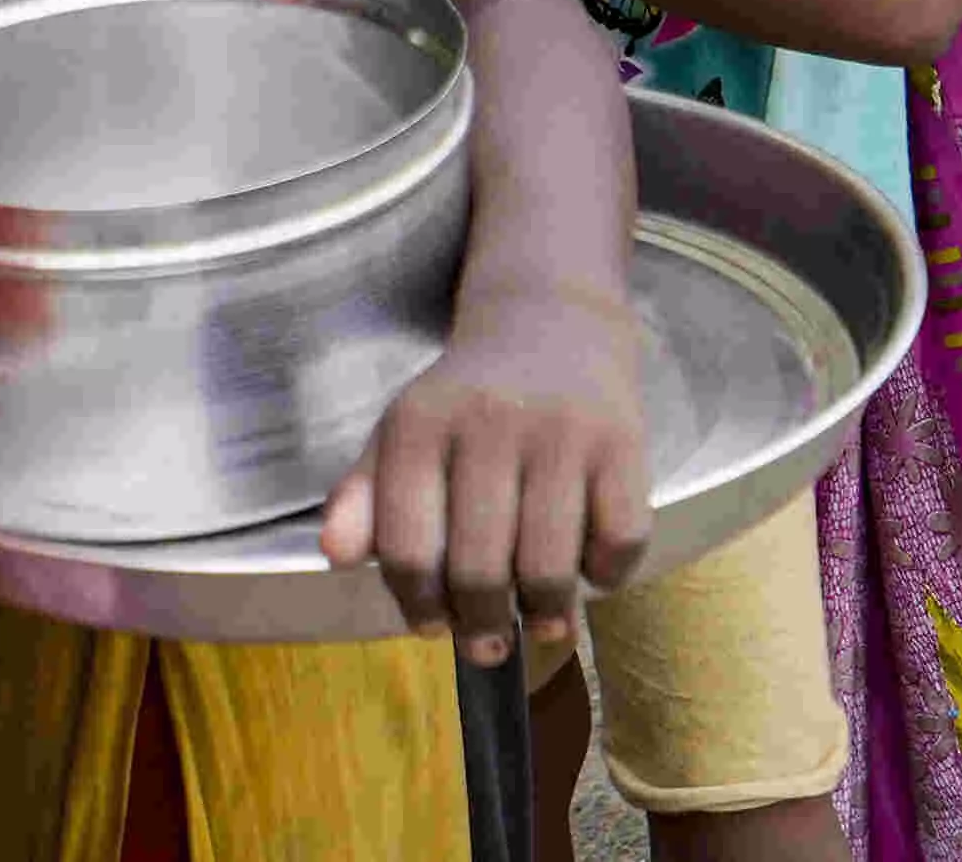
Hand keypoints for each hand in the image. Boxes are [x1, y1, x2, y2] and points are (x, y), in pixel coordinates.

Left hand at [322, 286, 655, 662]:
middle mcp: (491, 423)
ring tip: (542, 623)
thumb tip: (337, 557)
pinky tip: (590, 569)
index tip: (432, 627)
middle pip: (478, 568)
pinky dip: (606, 574)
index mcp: (422, 425)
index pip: (406, 548)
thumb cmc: (469, 395)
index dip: (417, 605)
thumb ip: (363, 496)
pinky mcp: (625, 440)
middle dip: (482, 626)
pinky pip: (620, 538)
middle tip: (489, 645)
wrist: (554, 317)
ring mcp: (563, 432)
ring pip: (549, 565)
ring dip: (545, 614)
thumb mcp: (402, 433)